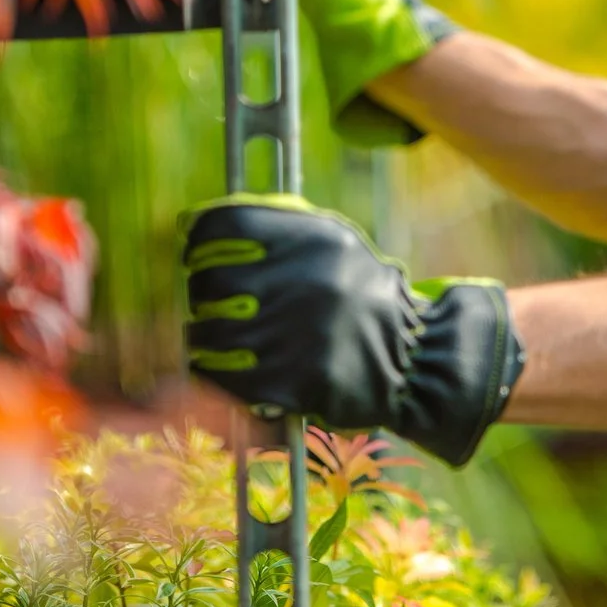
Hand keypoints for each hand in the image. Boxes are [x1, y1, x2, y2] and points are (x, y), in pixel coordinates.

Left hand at [182, 195, 523, 466]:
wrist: (413, 358)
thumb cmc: (358, 296)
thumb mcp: (334, 245)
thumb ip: (277, 231)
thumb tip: (194, 224)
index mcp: (317, 238)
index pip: (225, 226)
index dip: (198, 241)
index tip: (195, 255)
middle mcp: (311, 280)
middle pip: (211, 282)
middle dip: (201, 297)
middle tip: (207, 305)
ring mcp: (306, 333)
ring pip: (212, 336)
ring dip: (202, 341)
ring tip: (212, 341)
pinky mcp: (302, 381)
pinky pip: (231, 378)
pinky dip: (219, 375)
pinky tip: (227, 370)